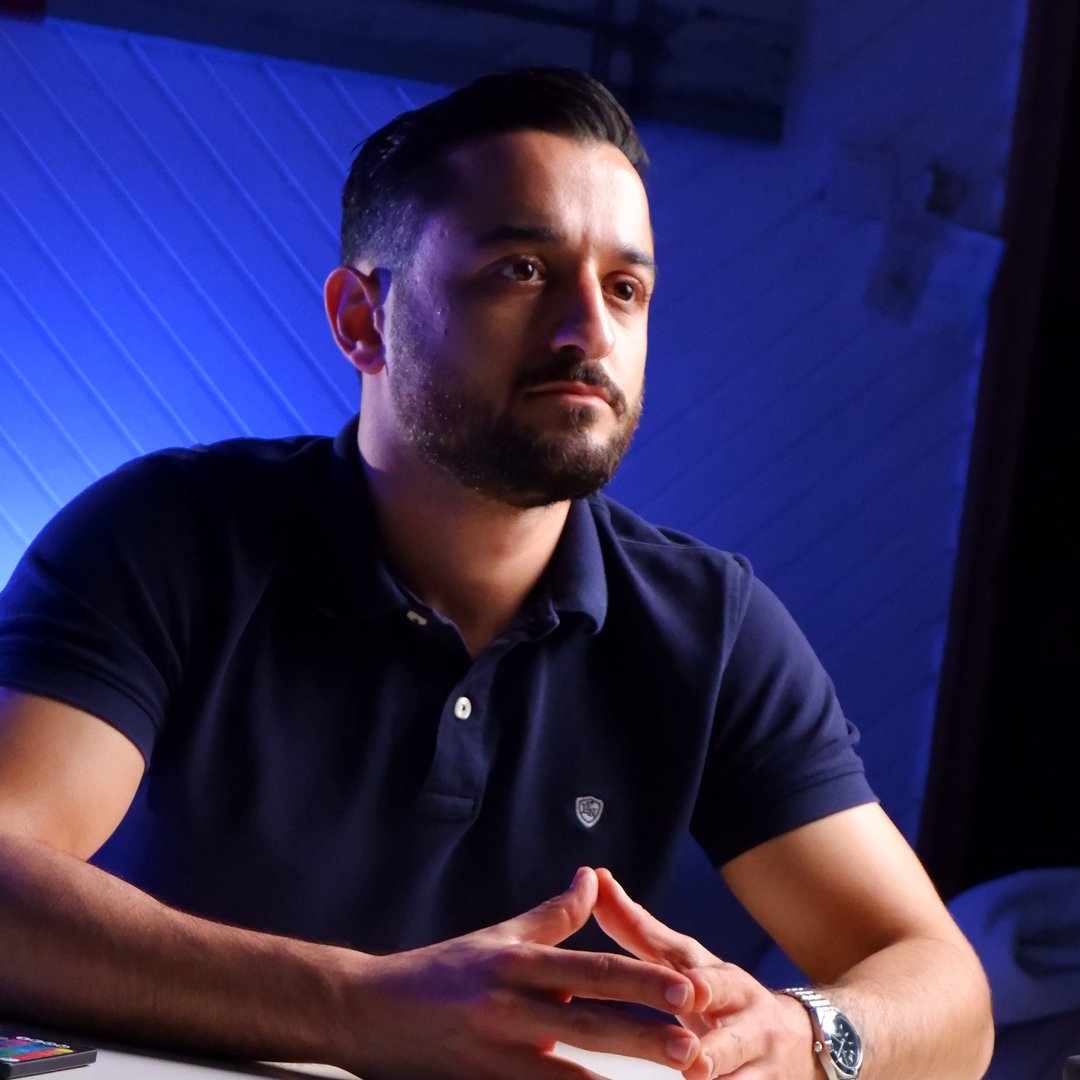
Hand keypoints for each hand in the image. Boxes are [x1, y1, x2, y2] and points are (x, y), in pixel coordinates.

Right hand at [338, 867, 701, 1079]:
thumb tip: (593, 878)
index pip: (593, 972)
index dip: (642, 981)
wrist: (366, 1011)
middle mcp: (510, 1007)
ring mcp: (494, 1054)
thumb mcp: (496, 938)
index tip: (688, 989)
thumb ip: (551, 916)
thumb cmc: (439, 972)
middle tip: (694, 1047)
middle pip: (590, 1023)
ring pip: (568, 1076)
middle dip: (645, 1037)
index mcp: (518, 963)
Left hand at [592, 868, 817, 1079]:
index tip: (693, 989)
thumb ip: (639, 927)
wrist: (793, 1040)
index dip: (703, 984)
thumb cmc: (715, 993)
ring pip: (744, 1078)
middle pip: (735, 1035)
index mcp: (723, 979)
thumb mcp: (684, 960)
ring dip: (722, 1079)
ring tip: (698, 1078)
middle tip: (696, 1059)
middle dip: (718, 1047)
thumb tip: (596, 877)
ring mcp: (761, 1061)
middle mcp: (747, 1018)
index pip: (712, 978)